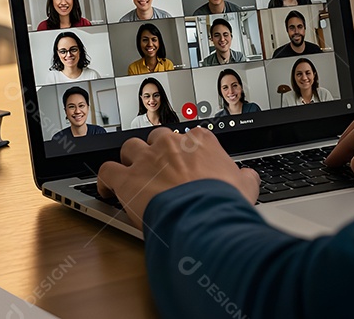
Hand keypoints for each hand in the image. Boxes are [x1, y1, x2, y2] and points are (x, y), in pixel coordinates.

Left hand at [97, 127, 259, 228]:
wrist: (203, 217)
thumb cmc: (223, 202)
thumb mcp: (245, 186)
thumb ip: (245, 177)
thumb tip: (248, 177)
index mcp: (200, 142)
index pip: (190, 136)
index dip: (186, 150)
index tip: (186, 161)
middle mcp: (171, 144)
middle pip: (157, 138)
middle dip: (157, 151)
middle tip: (159, 169)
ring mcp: (147, 159)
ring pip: (130, 148)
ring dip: (129, 160)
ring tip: (131, 174)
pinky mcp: (127, 178)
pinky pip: (107, 171)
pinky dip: (105, 180)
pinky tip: (106, 189)